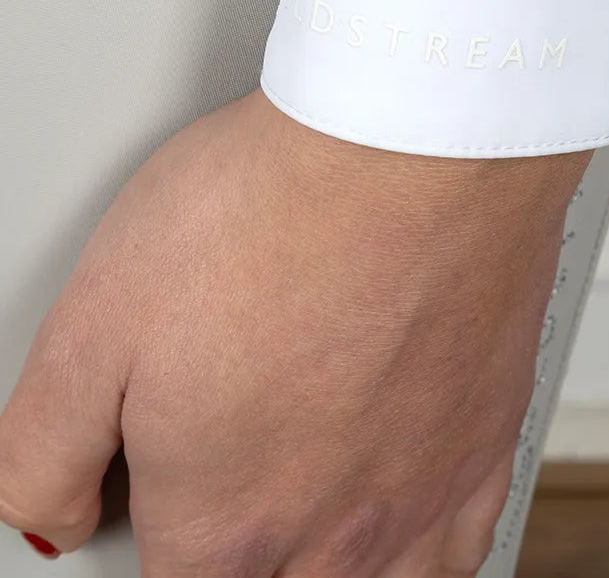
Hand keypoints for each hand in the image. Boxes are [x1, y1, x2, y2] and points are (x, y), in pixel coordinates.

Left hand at [0, 89, 589, 575]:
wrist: (415, 148)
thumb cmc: (277, 210)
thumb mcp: (97, 316)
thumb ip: (45, 449)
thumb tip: (47, 509)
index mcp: (225, 515)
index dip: (152, 536)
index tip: (157, 491)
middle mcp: (330, 528)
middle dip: (242, 552)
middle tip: (235, 471)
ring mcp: (421, 491)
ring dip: (328, 566)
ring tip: (308, 507)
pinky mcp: (488, 439)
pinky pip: (458, 551)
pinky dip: (422, 551)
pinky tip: (401, 510)